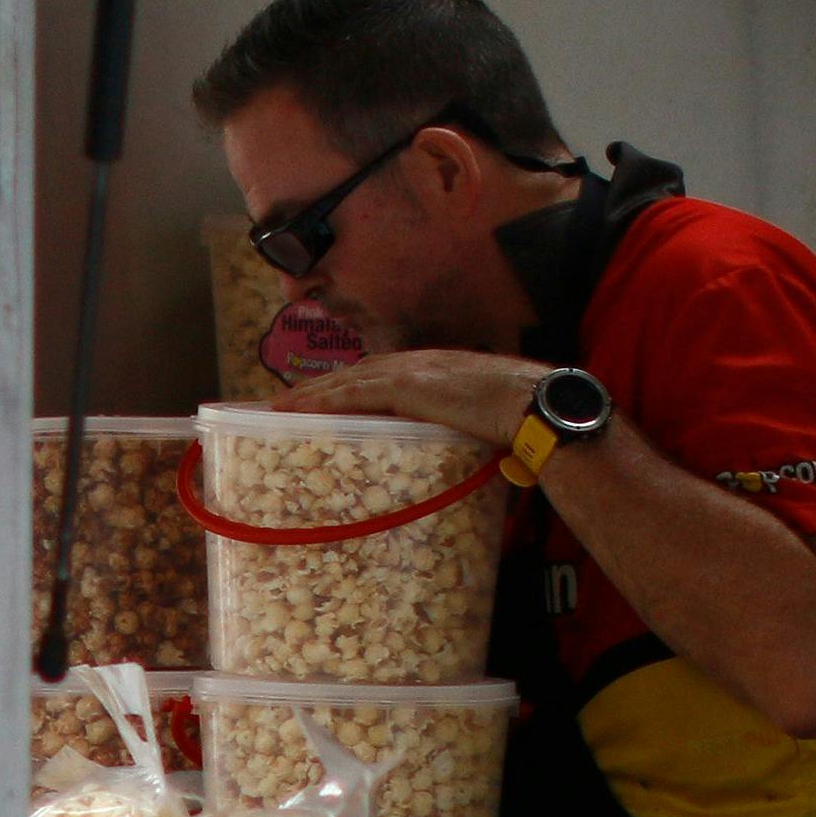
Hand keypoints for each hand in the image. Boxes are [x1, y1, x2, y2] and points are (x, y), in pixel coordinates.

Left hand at [298, 347, 542, 448]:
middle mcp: (421, 361)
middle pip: (359, 371)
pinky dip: (324, 401)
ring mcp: (412, 371)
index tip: (332, 395)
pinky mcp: (406, 387)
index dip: (354, 382)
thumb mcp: (485, 422)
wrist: (534, 407)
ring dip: (312, 393)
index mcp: (439, 368)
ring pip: (349, 380)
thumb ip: (465, 430)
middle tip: (291, 399)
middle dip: (324, 385)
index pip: (384, 372)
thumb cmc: (522, 421)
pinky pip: (355, 394)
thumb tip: (470, 455)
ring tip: (282, 405)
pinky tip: (299, 409)